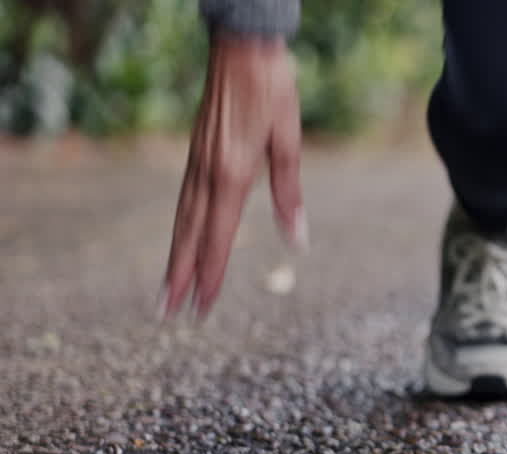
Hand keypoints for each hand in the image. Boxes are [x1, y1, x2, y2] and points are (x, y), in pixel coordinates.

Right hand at [163, 32, 305, 319]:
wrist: (241, 46)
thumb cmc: (271, 89)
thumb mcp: (289, 140)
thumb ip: (289, 193)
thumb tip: (298, 241)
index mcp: (231, 174)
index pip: (217, 238)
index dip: (210, 276)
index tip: (202, 309)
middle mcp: (207, 172)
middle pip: (189, 235)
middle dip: (179, 275)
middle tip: (168, 313)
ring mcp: (197, 161)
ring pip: (182, 218)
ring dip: (174, 255)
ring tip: (167, 287)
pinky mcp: (197, 152)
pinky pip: (184, 199)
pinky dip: (181, 227)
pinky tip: (183, 237)